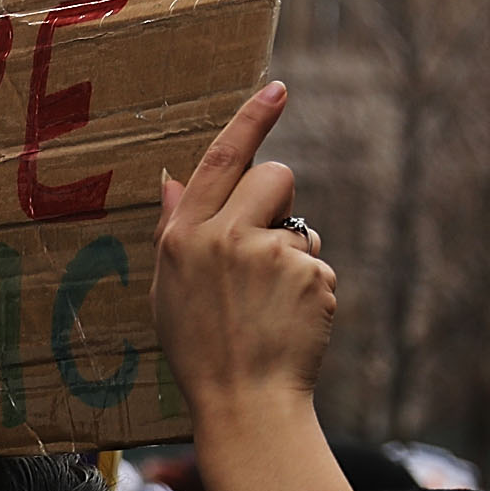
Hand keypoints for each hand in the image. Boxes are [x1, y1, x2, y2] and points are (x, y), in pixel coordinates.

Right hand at [154, 82, 348, 490]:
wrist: (245, 401)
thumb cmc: (202, 346)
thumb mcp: (171, 288)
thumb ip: (177, 228)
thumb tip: (172, 177)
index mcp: (187, 237)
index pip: (222, 159)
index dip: (252, 120)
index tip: (277, 89)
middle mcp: (227, 237)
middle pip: (277, 175)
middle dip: (279, 199)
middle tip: (262, 253)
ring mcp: (272, 255)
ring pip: (302, 225)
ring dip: (293, 253)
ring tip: (268, 304)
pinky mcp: (311, 273)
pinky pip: (318, 261)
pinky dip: (310, 287)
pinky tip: (290, 320)